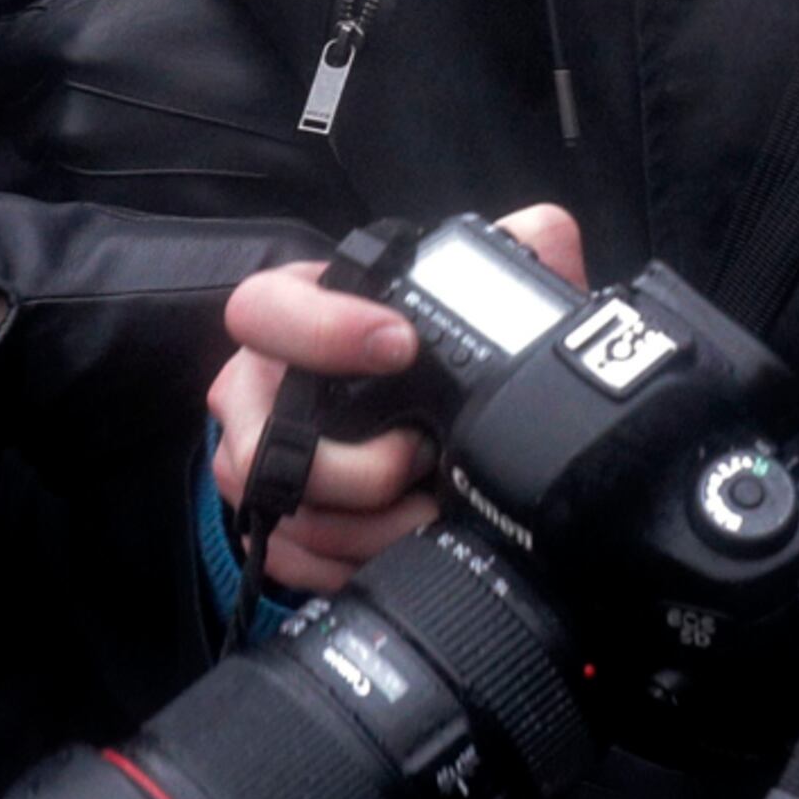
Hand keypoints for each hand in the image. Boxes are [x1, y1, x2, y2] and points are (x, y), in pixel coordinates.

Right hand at [209, 203, 585, 591]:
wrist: (414, 431)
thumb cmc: (424, 354)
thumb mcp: (470, 299)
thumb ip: (512, 255)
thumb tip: (543, 234)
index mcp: (296, 318)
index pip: (266, 308)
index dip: (322, 329)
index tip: (400, 345)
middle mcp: (259, 389)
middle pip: (260, 437)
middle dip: (350, 466)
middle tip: (420, 459)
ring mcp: (255, 461)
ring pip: (283, 509)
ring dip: (364, 526)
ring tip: (428, 513)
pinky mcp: (268, 523)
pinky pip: (290, 558)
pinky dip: (347, 564)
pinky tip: (399, 547)